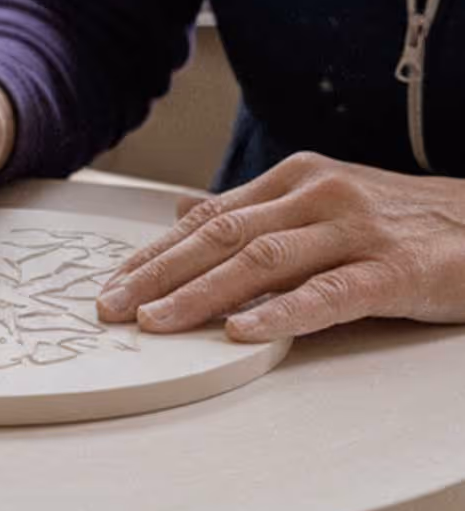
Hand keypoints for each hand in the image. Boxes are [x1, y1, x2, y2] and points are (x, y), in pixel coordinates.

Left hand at [96, 151, 464, 340]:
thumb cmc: (400, 221)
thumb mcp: (321, 201)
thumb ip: (256, 210)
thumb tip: (185, 209)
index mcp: (294, 179)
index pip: (208, 218)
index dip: (155, 253)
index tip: (111, 285)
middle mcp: (318, 195)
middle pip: (222, 236)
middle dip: (158, 274)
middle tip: (112, 308)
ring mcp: (357, 229)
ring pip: (263, 260)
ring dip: (201, 294)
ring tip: (156, 324)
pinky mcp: (396, 269)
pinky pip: (330, 293)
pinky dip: (282, 312)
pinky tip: (243, 331)